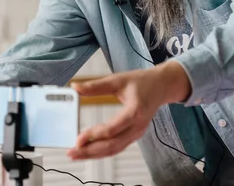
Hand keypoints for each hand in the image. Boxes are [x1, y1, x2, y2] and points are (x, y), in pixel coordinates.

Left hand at [67, 60, 190, 159]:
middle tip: (72, 153)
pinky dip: (102, 151)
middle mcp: (137, 126)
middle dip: (90, 151)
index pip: (112, 129)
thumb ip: (96, 85)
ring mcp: (137, 133)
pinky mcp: (134, 135)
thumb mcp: (118, 79)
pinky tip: (89, 151)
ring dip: (94, 154)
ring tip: (76, 155)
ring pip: (114, 149)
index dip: (94, 135)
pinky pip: (117, 147)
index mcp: (135, 111)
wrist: (161, 86)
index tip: (78, 138)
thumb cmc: (142, 81)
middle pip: (112, 145)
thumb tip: (75, 87)